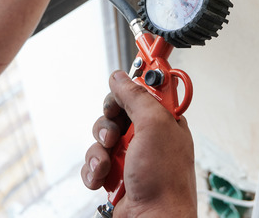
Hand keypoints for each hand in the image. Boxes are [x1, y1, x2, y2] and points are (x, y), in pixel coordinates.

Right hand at [81, 70, 196, 216]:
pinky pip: (94, 163)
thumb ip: (136, 96)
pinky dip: (93, 171)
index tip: (117, 96)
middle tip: (113, 137)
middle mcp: (148, 138)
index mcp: (164, 122)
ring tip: (107, 166)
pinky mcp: (116, 176)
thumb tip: (120, 76)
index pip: (140, 93)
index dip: (125, 93)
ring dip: (98, 153)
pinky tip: (102, 180)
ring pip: (100, 139)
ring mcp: (131, 158)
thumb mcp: (153, 126)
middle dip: (107, 126)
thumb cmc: (164, 182)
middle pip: (114, 115)